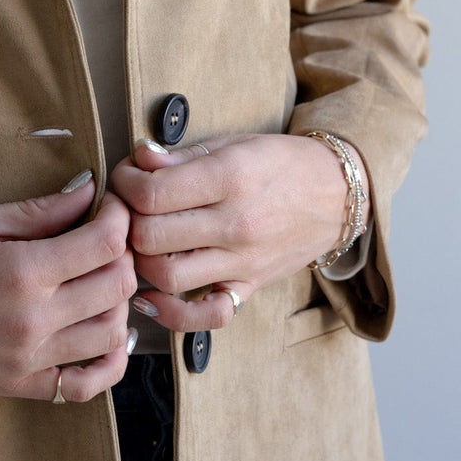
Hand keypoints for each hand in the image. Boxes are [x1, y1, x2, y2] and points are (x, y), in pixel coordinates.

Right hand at [0, 174, 135, 401]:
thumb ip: (37, 211)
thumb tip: (87, 190)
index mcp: (19, 272)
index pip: (104, 243)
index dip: (119, 218)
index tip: (112, 207)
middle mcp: (31, 320)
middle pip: (118, 286)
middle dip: (124, 255)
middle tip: (107, 240)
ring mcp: (29, 359)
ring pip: (112, 334)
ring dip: (118, 303)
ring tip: (99, 281)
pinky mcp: (21, 386)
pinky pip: (88, 384)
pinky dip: (108, 361)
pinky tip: (101, 334)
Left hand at [109, 134, 369, 332]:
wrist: (337, 193)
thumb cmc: (279, 162)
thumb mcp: (232, 144)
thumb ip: (181, 156)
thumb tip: (138, 159)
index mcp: (228, 178)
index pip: (151, 194)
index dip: (124, 185)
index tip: (125, 177)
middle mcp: (236, 224)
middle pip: (150, 237)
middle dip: (125, 221)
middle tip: (125, 208)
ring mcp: (243, 262)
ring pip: (167, 278)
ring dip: (140, 262)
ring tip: (138, 243)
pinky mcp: (249, 287)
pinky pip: (206, 316)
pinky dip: (172, 314)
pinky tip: (152, 296)